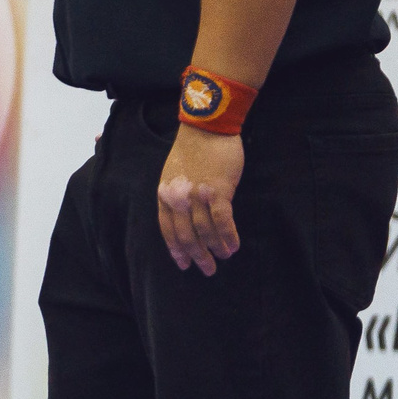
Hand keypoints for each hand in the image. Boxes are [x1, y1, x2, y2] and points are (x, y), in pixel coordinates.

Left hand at [158, 123, 244, 275]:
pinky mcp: (217, 191)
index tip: (183, 264)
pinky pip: (222, 222)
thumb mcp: (173, 175)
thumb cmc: (192, 151)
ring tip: (224, 257)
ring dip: (215, 249)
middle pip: (185, 236)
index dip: (176, 249)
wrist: (206, 128)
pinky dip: (228, 237)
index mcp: (164, 195)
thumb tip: (185, 218)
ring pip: (204, 232)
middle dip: (197, 256)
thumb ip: (176, 196)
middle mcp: (177, 199)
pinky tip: (233, 246)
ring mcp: (197, 196)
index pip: (167, 230)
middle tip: (207, 269)